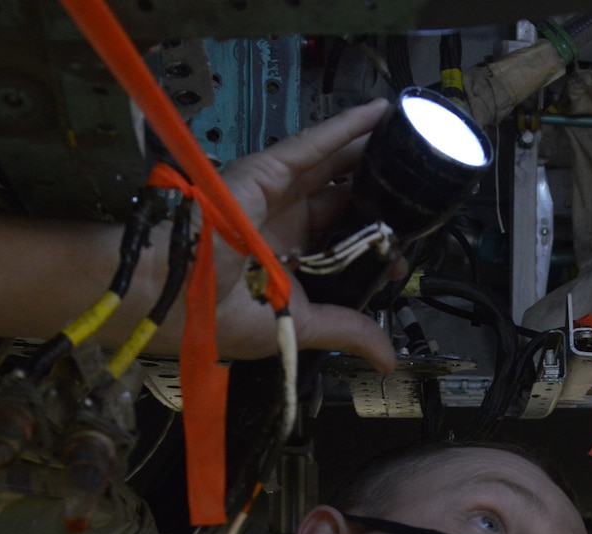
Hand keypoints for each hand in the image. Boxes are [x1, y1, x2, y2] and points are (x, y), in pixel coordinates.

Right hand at [208, 100, 399, 368]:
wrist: (171, 292)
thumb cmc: (217, 315)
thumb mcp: (298, 326)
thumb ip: (346, 330)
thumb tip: (388, 361)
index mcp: (288, 262)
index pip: (342, 245)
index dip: (375, 246)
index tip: (401, 256)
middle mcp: (286, 224)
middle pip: (344, 200)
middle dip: (380, 195)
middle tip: (420, 186)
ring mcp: (277, 194)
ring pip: (334, 166)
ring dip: (370, 151)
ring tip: (410, 137)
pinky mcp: (267, 170)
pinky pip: (313, 145)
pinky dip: (347, 127)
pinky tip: (379, 114)